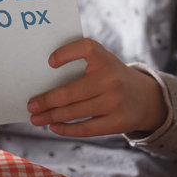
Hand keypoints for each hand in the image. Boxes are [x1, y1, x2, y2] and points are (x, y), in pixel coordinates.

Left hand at [27, 38, 167, 136]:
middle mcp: (111, 78)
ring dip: (51, 116)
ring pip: (74, 112)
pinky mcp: (117, 122)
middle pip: (70, 92)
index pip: (85, 47)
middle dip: (46, 100)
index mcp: (104, 58)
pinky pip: (85, 128)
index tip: (49, 62)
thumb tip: (43, 79)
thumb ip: (80, 63)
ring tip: (36, 118)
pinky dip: (66, 129)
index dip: (66, 53)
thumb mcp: (103, 62)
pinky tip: (53, 126)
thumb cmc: (111, 76)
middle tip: (31, 104)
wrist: (145, 97)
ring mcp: (115, 101)